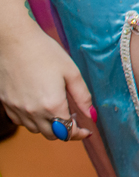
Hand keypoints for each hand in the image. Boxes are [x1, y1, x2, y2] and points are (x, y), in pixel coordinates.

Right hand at [0, 26, 92, 140]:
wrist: (14, 41)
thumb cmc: (45, 53)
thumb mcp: (72, 73)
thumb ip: (83, 97)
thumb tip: (92, 115)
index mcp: (52, 105)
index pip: (67, 132)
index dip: (79, 134)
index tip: (86, 131)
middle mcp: (32, 111)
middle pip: (52, 135)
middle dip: (66, 131)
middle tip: (74, 118)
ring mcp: (17, 108)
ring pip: (35, 130)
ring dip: (49, 126)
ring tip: (57, 110)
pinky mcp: (6, 103)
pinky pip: (20, 121)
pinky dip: (32, 119)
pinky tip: (39, 106)